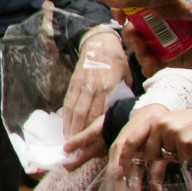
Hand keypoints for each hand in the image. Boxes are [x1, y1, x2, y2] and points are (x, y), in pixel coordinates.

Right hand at [58, 28, 127, 164]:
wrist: (99, 42)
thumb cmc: (117, 61)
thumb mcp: (127, 77)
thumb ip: (124, 96)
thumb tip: (124, 114)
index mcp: (108, 87)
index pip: (100, 113)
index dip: (96, 130)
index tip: (95, 144)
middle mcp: (92, 87)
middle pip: (83, 114)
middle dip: (79, 133)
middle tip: (77, 148)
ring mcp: (80, 85)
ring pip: (73, 110)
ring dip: (69, 127)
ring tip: (68, 142)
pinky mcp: (72, 83)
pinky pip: (68, 102)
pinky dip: (65, 116)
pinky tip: (65, 126)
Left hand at [110, 101, 191, 190]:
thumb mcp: (169, 132)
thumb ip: (154, 142)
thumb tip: (140, 161)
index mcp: (153, 120)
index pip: (131, 140)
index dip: (123, 157)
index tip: (116, 172)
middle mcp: (158, 123)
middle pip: (149, 154)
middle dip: (160, 158)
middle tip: (176, 146)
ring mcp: (170, 131)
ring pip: (164, 157)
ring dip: (176, 155)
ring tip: (187, 141)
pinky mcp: (183, 139)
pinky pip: (180, 158)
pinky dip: (188, 154)